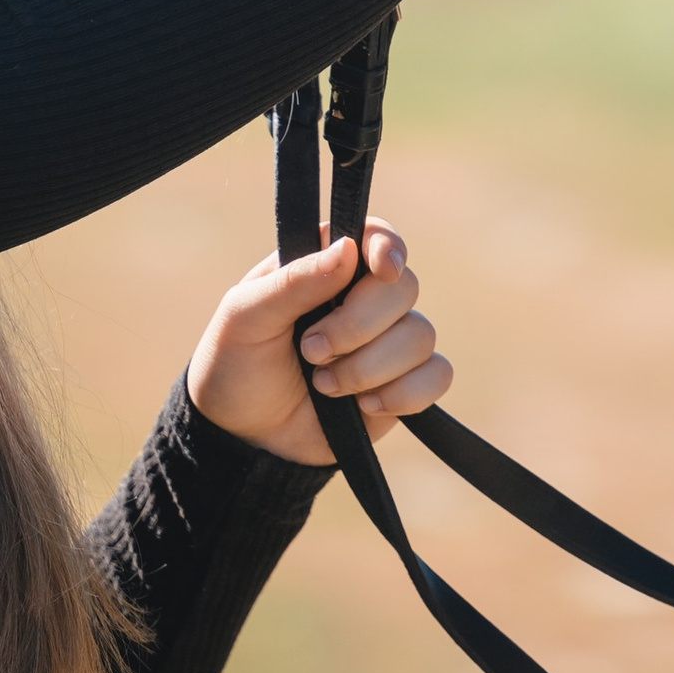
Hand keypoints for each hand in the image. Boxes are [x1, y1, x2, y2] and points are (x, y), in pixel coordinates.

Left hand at [187, 219, 450, 468]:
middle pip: (404, 289)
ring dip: (370, 368)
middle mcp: (364, 296)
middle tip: (311, 350)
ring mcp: (386, 341)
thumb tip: (348, 248)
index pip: (376, 236)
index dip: (388, 248)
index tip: (382, 270)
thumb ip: (295, 282)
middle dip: (358, 327)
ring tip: (323, 386)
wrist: (241, 437)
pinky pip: (437, 375)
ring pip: (420, 335)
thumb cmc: (236, 362)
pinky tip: (364, 406)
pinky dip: (406, 393)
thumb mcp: (246, 316)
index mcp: (326, 263)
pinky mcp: (400, 385)